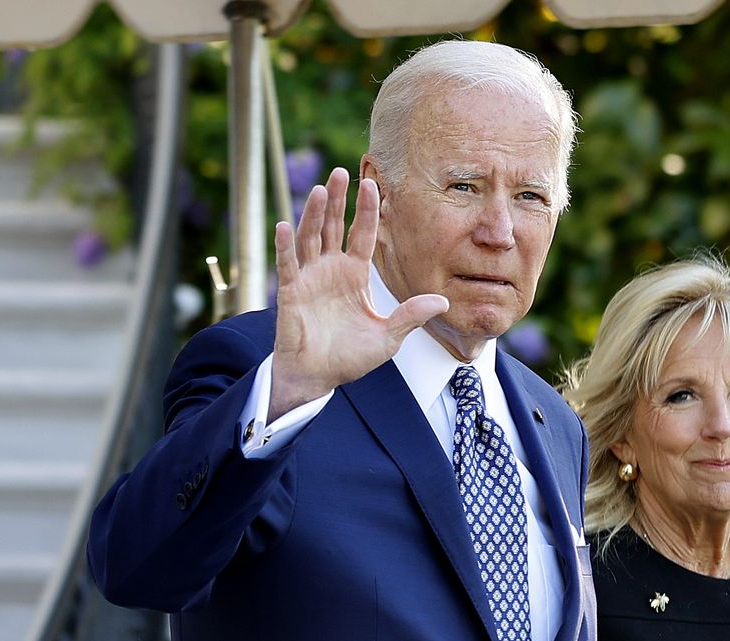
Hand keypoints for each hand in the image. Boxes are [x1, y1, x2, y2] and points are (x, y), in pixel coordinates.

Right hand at [269, 167, 447, 420]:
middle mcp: (331, 270)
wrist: (318, 378)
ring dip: (314, 215)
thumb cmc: (349, 358)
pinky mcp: (290, 292)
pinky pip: (287, 264)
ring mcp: (309, 278)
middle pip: (334, 227)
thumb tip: (443, 301)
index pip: (362, 234)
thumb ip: (411, 316)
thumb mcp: (388, 337)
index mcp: (354, 275)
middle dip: (337, 200)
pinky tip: (285, 225)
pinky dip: (285, 246)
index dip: (367, 211)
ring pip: (310, 238)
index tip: (372, 184)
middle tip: (340, 173)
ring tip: (320, 190)